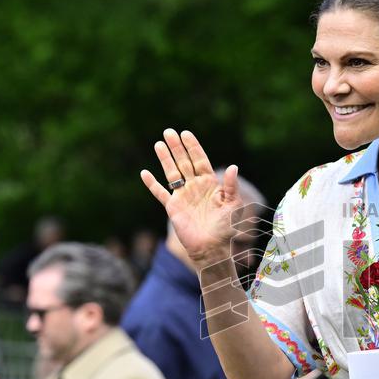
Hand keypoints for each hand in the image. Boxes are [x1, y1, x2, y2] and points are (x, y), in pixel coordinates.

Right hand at [140, 129, 247, 264]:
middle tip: (168, 131)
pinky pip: (160, 193)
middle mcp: (195, 187)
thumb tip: (233, 166)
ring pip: (172, 173)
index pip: (200, 160)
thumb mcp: (233, 205)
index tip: (186, 133)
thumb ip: (231, 186)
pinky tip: (144, 173)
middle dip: (177, 147)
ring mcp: (183, 196)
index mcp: (210, 184)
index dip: (193, 147)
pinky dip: (152, 184)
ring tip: (158, 144)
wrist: (211, 247)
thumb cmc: (225, 227)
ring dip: (165, 159)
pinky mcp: (172, 207)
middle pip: (184, 162)